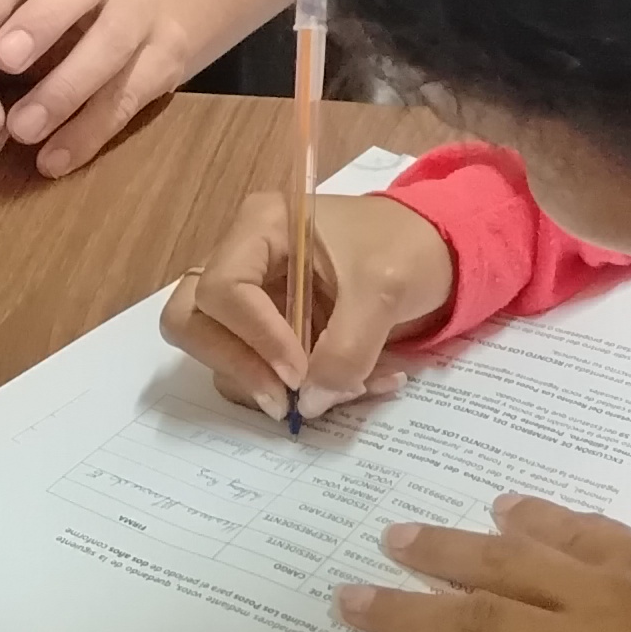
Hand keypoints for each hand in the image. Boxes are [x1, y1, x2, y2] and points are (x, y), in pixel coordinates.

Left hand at [0, 0, 215, 176]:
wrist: (131, 6)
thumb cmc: (35, 2)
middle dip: (43, 22)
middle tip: (4, 63)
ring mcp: (140, 10)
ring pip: (113, 42)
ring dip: (68, 87)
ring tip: (21, 130)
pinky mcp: (163, 58)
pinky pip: (131, 95)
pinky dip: (91, 131)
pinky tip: (53, 160)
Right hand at [161, 191, 457, 419]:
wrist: (439, 253)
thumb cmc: (406, 249)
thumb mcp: (384, 291)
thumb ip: (347, 348)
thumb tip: (309, 403)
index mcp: (261, 227)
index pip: (223, 288)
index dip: (254, 337)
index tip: (298, 372)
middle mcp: (242, 259)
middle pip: (192, 321)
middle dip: (235, 366)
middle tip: (285, 401)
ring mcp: (251, 298)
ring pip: (219, 355)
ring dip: (266, 386)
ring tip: (336, 392)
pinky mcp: (267, 331)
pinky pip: (255, 370)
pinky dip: (289, 390)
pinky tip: (347, 388)